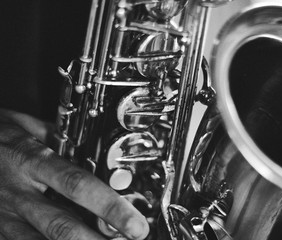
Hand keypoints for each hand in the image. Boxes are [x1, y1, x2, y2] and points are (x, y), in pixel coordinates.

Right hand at [0, 109, 148, 239]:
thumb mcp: (24, 124)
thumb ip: (57, 136)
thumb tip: (87, 144)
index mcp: (30, 160)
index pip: (77, 184)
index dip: (108, 205)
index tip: (134, 221)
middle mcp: (17, 192)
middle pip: (62, 224)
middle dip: (99, 239)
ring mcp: (2, 215)